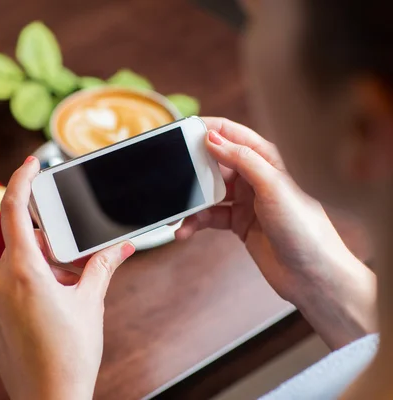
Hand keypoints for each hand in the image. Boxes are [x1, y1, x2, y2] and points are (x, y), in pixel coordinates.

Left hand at [0, 156, 134, 399]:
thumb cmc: (69, 356)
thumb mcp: (90, 303)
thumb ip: (102, 267)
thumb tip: (121, 246)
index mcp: (22, 271)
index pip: (13, 209)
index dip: (21, 179)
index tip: (31, 163)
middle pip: (23, 240)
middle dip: (52, 241)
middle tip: (77, 254)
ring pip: (18, 263)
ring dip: (44, 265)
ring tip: (70, 287)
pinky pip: (10, 283)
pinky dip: (32, 281)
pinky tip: (54, 302)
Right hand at [176, 117, 362, 303]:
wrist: (313, 276)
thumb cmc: (304, 229)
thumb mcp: (272, 186)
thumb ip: (242, 159)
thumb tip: (212, 138)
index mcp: (266, 160)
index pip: (231, 134)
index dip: (207, 130)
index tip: (181, 131)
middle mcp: (254, 177)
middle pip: (214, 163)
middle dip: (191, 169)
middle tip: (170, 177)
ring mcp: (245, 201)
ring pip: (208, 192)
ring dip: (190, 202)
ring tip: (176, 213)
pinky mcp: (239, 224)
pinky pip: (210, 217)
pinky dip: (195, 223)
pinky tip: (186, 230)